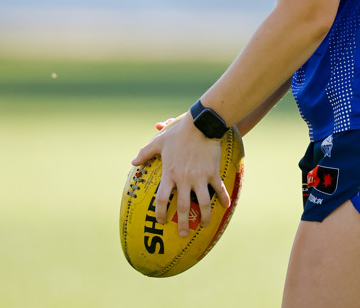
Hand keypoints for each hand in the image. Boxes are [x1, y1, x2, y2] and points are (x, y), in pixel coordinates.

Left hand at [131, 112, 230, 236]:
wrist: (201, 125)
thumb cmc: (179, 133)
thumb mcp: (159, 142)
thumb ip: (145, 153)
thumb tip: (133, 162)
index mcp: (170, 173)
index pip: (162, 199)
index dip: (161, 213)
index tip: (161, 221)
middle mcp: (184, 179)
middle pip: (184, 207)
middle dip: (183, 223)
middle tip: (183, 234)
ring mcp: (200, 177)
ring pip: (204, 203)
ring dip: (205, 217)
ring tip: (204, 225)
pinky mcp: (213, 172)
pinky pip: (219, 189)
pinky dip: (224, 198)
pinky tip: (226, 206)